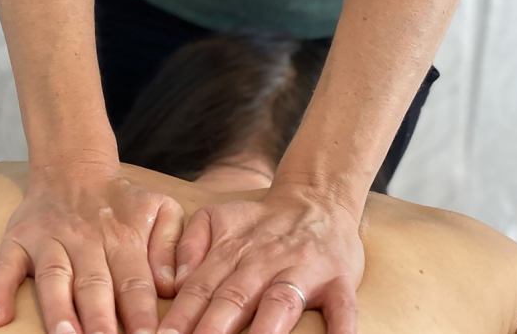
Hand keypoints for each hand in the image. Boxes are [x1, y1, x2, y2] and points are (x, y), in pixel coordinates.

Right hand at [0, 159, 183, 333]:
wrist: (73, 166)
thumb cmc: (122, 201)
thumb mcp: (161, 208)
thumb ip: (171, 245)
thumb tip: (171, 284)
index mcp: (122, 239)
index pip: (134, 282)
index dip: (141, 314)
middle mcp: (84, 241)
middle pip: (93, 285)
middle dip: (100, 320)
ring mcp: (47, 241)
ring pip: (52, 278)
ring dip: (57, 309)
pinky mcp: (17, 240)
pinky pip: (3, 266)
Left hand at [158, 183, 363, 333]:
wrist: (317, 196)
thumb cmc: (260, 221)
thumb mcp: (216, 217)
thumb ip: (190, 245)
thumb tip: (173, 283)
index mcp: (232, 252)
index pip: (200, 288)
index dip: (180, 316)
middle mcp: (265, 263)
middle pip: (234, 299)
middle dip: (212, 328)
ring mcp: (304, 272)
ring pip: (280, 304)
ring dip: (264, 330)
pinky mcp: (339, 282)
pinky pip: (343, 310)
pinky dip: (341, 331)